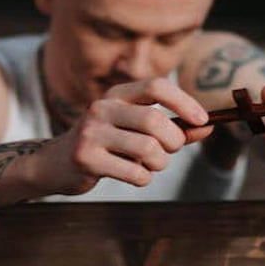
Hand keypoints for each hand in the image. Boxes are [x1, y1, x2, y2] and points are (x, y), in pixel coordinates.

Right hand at [35, 78, 214, 194]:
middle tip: (170, 151)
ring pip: (148, 149)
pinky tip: (132, 176)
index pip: (155, 86)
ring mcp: (91, 133)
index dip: (183, 102)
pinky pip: (134, 173)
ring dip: (159, 164)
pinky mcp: (86, 159)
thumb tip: (208, 126)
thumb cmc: (106, 145)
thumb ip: (171, 127)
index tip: (202, 120)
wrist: (55, 164)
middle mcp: (102, 108)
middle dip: (173, 142)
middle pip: (155, 121)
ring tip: (150, 165)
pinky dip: (143, 179)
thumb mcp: (135, 130)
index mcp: (116, 94)